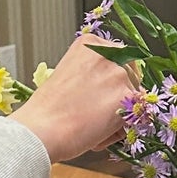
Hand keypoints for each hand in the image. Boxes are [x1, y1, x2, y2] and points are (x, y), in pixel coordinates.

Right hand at [16, 33, 133, 165]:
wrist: (41, 129)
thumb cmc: (47, 110)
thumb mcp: (68, 75)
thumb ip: (92, 74)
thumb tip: (110, 87)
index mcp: (90, 43)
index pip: (120, 57)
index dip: (112, 80)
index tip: (103, 92)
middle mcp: (107, 53)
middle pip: (131, 75)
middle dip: (119, 96)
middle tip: (97, 113)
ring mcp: (118, 73)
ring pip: (134, 97)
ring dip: (119, 114)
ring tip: (93, 126)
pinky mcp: (126, 96)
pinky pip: (136, 116)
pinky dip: (120, 129)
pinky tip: (99, 134)